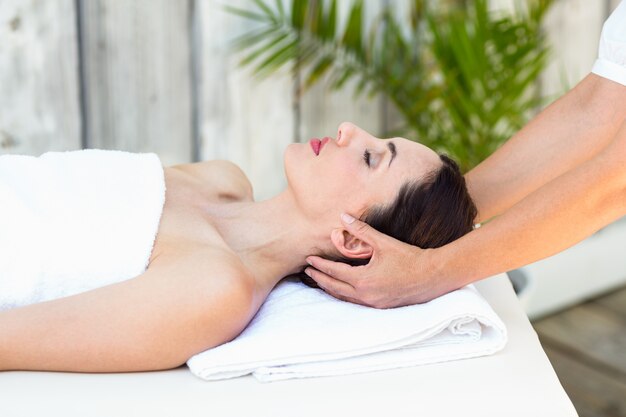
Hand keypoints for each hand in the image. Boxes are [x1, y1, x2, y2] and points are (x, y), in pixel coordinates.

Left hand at [304, 213, 450, 307]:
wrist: (433, 276)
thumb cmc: (409, 257)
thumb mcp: (383, 242)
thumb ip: (361, 230)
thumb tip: (343, 216)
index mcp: (364, 279)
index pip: (334, 272)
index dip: (320, 265)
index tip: (309, 259)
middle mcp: (366, 295)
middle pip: (335, 288)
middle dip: (320, 278)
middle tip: (307, 271)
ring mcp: (373, 303)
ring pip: (344, 298)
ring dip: (330, 289)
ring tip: (320, 280)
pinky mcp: (380, 306)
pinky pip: (355, 303)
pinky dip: (344, 295)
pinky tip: (341, 290)